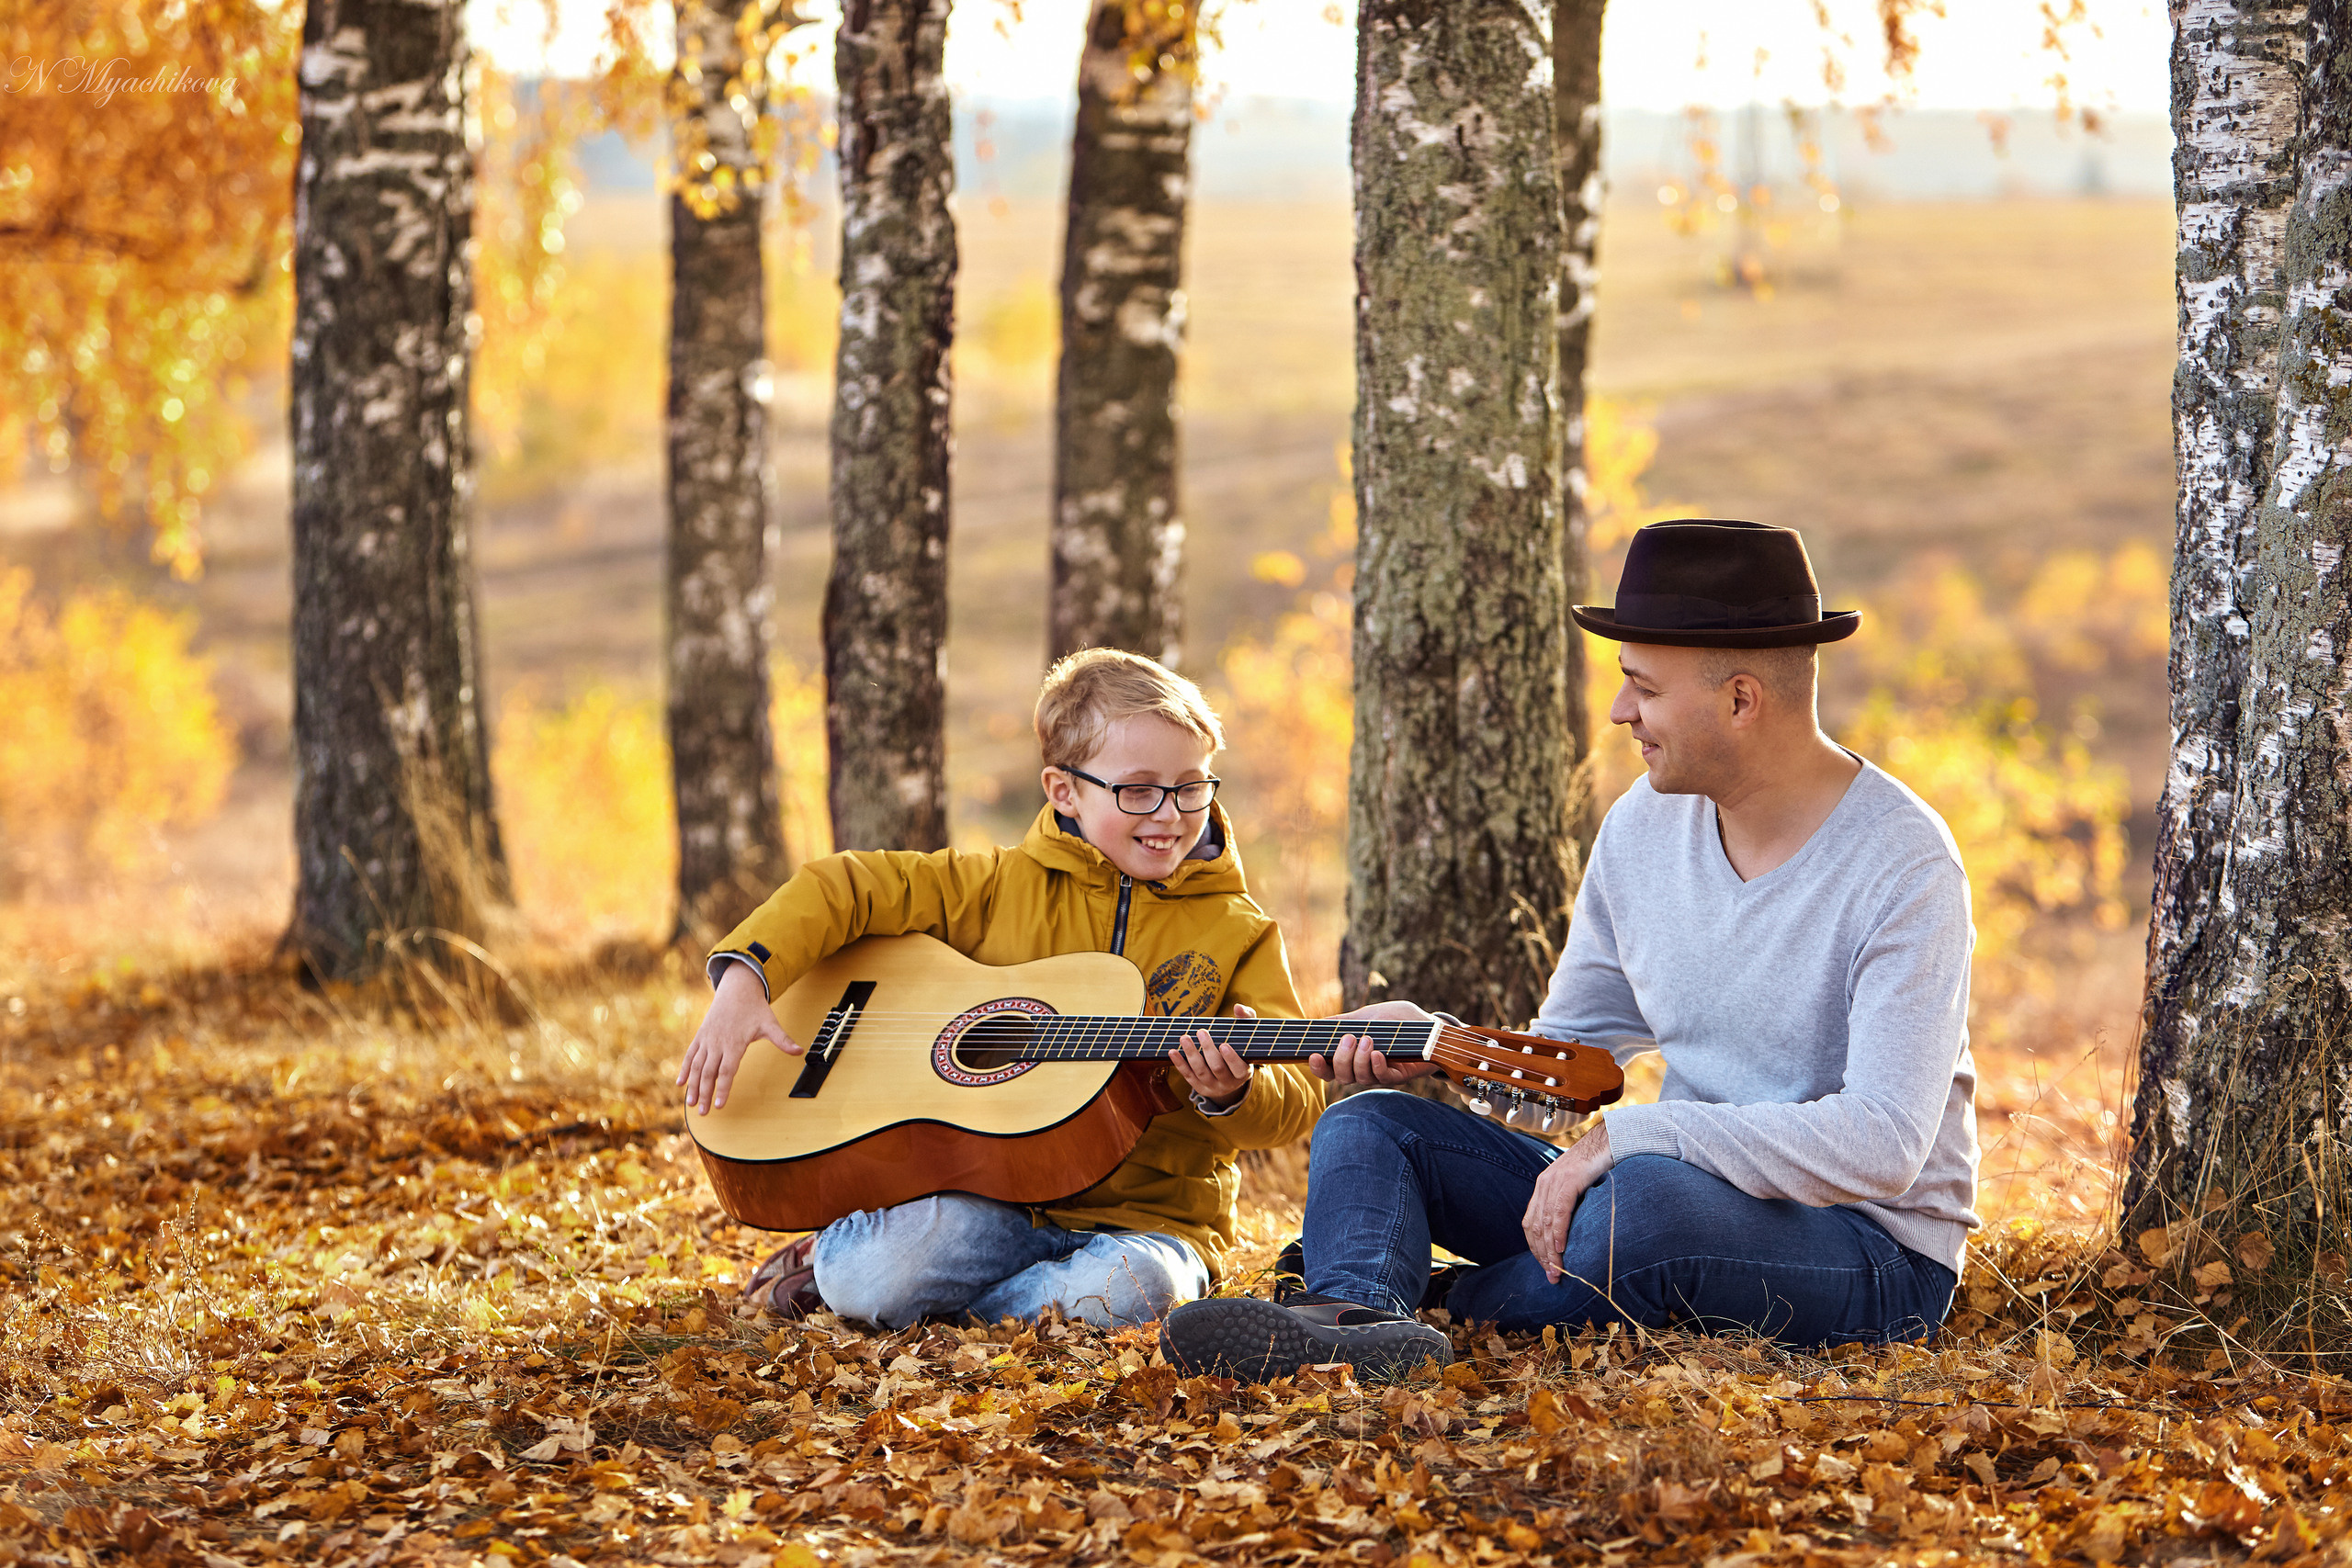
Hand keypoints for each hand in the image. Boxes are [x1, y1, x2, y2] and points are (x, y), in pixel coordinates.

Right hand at [677, 960, 801, 1114]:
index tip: (720, 1105)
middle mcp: (718, 1042)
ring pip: (697, 1066)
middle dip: (705, 1094)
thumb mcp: (770, 1023)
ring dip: (693, 1086)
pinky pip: (690, 1055)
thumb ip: (783, 1040)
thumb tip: (799, 1051)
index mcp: (734, 1043)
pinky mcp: (700, 1036)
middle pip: (709, 1073)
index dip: (722, 1089)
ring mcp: (707, 1039)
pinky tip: (680, 1083)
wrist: (737, 988)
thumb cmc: (755, 1008)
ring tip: (690, 1104)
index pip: (727, 1071)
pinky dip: (684, 1069)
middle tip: (703, 1112)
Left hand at [1171, 1005, 1255, 1107]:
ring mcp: (1213, 1087)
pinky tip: (1172, 1051)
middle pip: (1217, 1068)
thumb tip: (1238, 1007)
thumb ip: (1246, 1018)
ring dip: (1191, 1054)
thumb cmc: (1239, 1047)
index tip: (1224, 1045)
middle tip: (1201, 1032)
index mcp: (1243, 1072)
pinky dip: (1179, 1064)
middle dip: (1208, 1050)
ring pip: (1201, 1072)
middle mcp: (1229, 1083)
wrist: (1230, 1074)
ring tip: (1184, 1038)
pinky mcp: (1200, 1087)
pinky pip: (1188, 1076)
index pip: (1239, 1068)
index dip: (1231, 1058)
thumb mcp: (1247, 1034)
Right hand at [1307, 999, 1442, 1085]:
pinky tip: (1378, 1054)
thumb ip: (1344, 1021)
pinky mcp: (1399, 1075)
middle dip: (1341, 1058)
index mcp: (1352, 1056)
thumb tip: (1317, 1023)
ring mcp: (1380, 1073)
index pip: (1329, 1069)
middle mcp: (1363, 1068)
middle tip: (1349, 1037)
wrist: (1429, 1025)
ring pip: (1360, 1078)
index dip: (1318, 1067)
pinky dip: (1377, 1066)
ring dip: (1359, 1060)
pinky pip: (1383, 1078)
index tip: (1313, 1056)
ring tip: (1367, 1039)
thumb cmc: (1398, 1020)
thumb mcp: (1367, 1015)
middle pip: (1341, 1076)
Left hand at [1523, 1121, 1610, 1283]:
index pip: (1531, 1224)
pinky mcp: (1570, 1178)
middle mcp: (1544, 1184)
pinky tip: (1562, 1247)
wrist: (1611, 1139)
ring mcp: (1555, 1180)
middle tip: (1552, 1277)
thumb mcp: (1579, 1188)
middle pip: (1535, 1227)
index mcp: (1544, 1187)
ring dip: (1550, 1250)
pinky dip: (1559, 1230)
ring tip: (1557, 1269)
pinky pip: (1560, 1210)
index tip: (1546, 1268)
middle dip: (1542, 1255)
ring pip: (1546, 1222)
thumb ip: (1570, 1206)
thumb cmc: (1599, 1166)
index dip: (1536, 1248)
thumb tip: (1571, 1234)